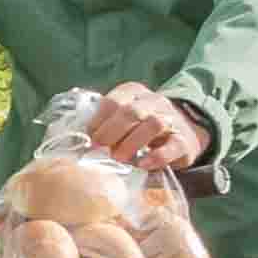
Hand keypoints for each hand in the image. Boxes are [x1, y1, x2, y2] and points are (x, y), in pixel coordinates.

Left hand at [72, 83, 212, 177]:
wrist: (184, 132)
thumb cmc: (141, 128)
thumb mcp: (123, 118)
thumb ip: (103, 122)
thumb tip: (73, 138)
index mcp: (134, 93)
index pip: (113, 101)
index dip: (98, 120)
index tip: (88, 137)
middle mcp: (154, 102)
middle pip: (131, 111)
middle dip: (111, 131)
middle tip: (98, 149)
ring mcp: (172, 120)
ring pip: (153, 124)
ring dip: (131, 142)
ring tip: (118, 158)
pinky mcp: (184, 141)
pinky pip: (172, 146)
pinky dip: (156, 156)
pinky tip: (143, 164)